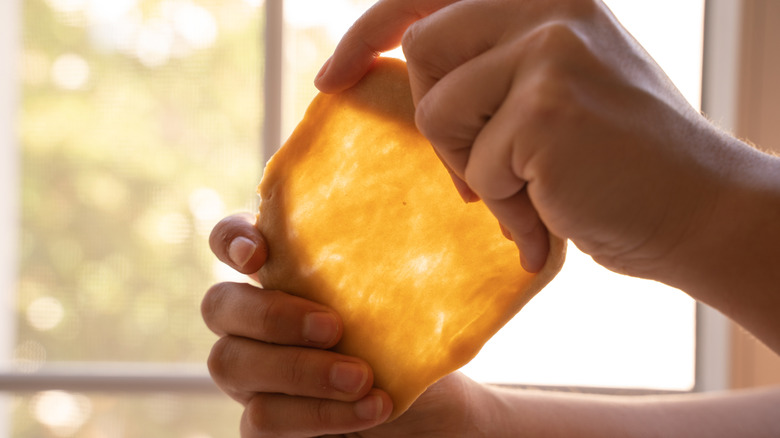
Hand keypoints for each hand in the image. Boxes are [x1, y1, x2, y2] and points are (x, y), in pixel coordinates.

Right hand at [204, 213, 499, 436]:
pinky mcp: (263, 423)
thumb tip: (411, 213)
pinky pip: (261, 420)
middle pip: (219, 305)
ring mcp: (252, 374)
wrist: (436, 411)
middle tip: (334, 327)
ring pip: (232, 364)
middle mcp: (256, 320)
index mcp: (284, 275)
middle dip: (272, 315)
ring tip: (363, 378)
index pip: (231, 239)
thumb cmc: (416, 345)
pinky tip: (369, 409)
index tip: (258, 254)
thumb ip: (383, 266)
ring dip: (301, 371)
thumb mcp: (409, 301)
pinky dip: (318, 414)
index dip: (230, 240)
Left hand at [315, 0, 744, 280]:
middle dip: (443, 126)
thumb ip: (488, 65)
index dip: (368, 31)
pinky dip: (508, 205)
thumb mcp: (554, 85)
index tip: (333, 77)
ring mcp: (551, 48)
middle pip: (423, 53)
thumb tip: (395, 70)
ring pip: (439, 111)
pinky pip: (480, 166)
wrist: (698, 208)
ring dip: (477, 167)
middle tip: (485, 170)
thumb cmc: (618, 159)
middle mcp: (550, 2)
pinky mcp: (548, 107)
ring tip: (533, 189)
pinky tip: (553, 213)